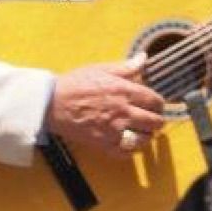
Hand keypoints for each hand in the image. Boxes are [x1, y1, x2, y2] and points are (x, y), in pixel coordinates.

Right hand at [47, 55, 165, 156]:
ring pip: (144, 139)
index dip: (159, 104)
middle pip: (154, 122)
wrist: (52, 103)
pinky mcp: (103, 144)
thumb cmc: (75, 84)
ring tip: (143, 133)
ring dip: (146, 136)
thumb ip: (126, 67)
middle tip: (153, 120)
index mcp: (125, 91)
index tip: (156, 105)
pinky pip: (126, 153)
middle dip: (157, 121)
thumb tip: (143, 58)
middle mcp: (124, 112)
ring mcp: (114, 130)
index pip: (155, 101)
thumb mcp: (101, 69)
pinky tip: (129, 144)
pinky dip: (131, 150)